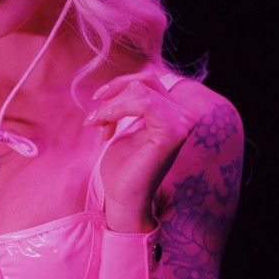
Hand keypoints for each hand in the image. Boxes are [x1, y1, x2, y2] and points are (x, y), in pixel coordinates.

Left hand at [83, 67, 195, 217]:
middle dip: (113, 97)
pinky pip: (143, 103)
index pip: (148, 81)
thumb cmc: (123, 167)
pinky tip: (104, 126)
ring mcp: (181, 122)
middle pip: (144, 82)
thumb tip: (121, 84)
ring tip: (97, 126)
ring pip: (140, 91)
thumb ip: (130, 105)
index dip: (119, 87)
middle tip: (95, 120)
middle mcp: (183, 115)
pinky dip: (117, 110)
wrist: (123, 197)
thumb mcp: (125, 127)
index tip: (97, 103)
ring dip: (111, 107)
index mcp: (173, 113)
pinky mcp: (173, 131)